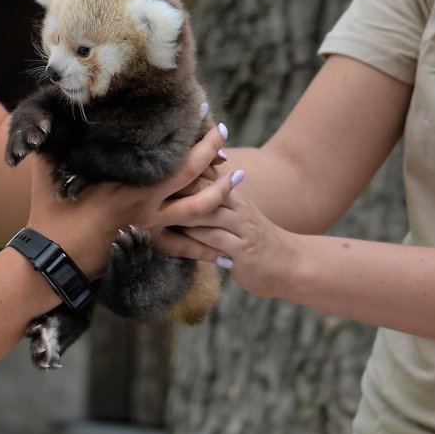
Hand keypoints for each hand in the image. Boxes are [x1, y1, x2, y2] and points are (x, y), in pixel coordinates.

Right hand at [23, 122, 231, 275]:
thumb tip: (48, 116)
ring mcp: (151, 225)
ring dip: (222, 193)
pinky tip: (227, 251)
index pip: (169, 152)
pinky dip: (207, 248)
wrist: (52, 261)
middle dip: (213, 152)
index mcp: (129, 181)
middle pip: (193, 174)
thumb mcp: (49, 169)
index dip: (190, 132)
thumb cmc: (48, 213)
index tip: (204, 112)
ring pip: (200, 210)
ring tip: (238, 177)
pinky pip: (185, 248)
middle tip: (224, 133)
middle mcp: (147, 202)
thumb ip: (53, 140)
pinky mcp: (148, 244)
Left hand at [161, 179, 302, 301]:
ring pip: (206, 215)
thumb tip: (184, 186)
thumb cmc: (255, 241)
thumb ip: (214, 202)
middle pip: (204, 190)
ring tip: (151, 214)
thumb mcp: (237, 215)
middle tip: (143, 189)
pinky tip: (173, 242)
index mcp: (234, 197)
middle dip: (175, 189)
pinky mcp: (243, 253)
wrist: (291, 264)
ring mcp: (242, 229)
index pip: (206, 176)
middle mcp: (239, 209)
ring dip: (179, 214)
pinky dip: (192, 241)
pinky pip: (214, 243)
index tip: (151, 169)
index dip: (181, 171)